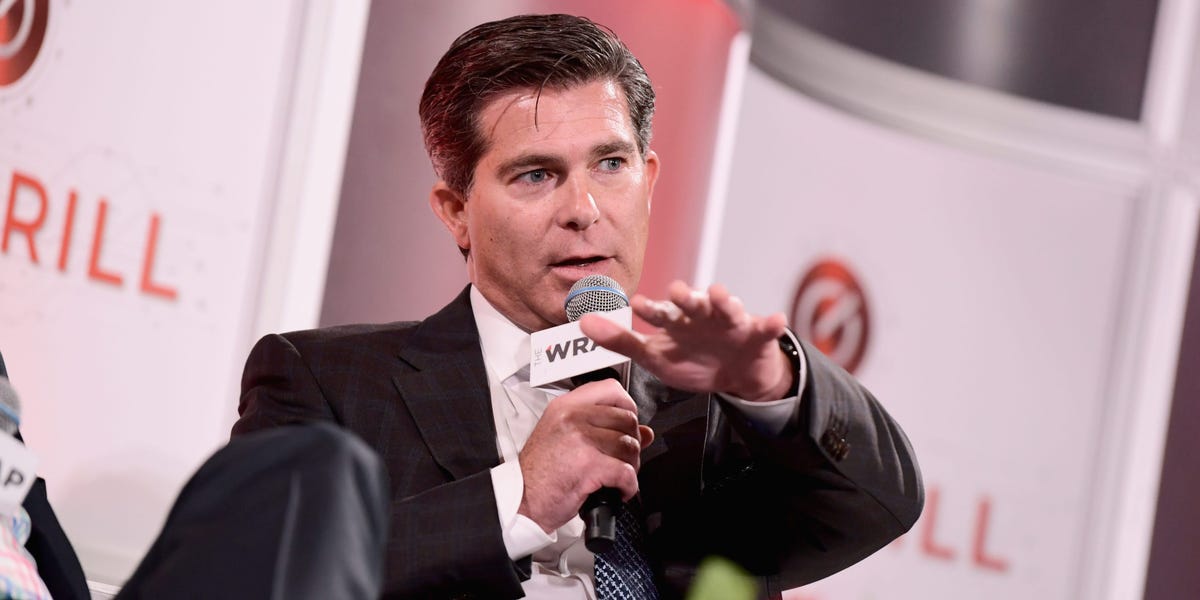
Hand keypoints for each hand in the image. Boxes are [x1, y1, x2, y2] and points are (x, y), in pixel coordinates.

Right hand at [517, 379, 654, 532]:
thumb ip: (603, 429)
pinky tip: (619, 490)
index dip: (627, 406)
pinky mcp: (589, 466)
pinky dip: (629, 486)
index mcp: (565, 407)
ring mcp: (581, 440)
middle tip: (622, 458)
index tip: (626, 424)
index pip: (611, 389)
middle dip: (632, 442)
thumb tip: (645, 433)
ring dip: (632, 465)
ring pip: (630, 446)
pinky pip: (626, 472)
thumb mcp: (564, 438)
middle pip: (627, 419)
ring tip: (619, 475)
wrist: (521, 501)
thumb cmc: (539, 473)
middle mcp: (573, 418)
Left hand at [580, 280, 793, 401]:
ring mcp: (731, 323)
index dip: (650, 309)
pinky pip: (766, 328)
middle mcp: (702, 315)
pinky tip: (775, 320)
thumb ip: (620, 340)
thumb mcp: (654, 356)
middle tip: (676, 292)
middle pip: (693, 303)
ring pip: (728, 308)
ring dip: (725, 300)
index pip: (661, 313)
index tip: (636, 304)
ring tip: (720, 295)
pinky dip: (771, 323)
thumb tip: (581, 323)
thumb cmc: (691, 360)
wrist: (735, 376)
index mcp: (677, 320)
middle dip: (686, 297)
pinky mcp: (757, 335)